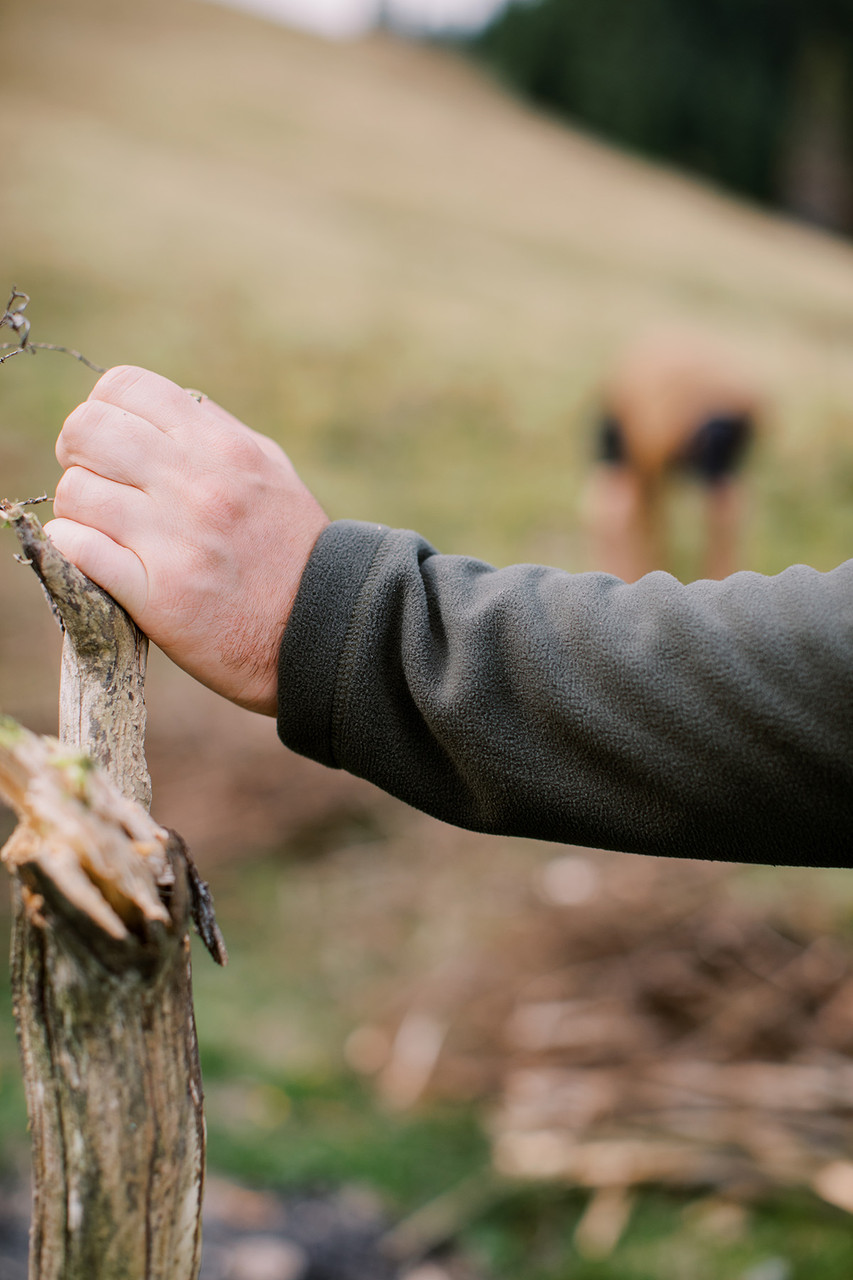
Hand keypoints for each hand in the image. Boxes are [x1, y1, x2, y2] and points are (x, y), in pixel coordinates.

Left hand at [46, 366, 328, 714]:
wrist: (322, 631)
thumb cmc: (292, 549)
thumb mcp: (270, 470)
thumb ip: (217, 433)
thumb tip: (161, 408)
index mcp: (223, 446)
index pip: (125, 386)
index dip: (103, 409)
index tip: (111, 443)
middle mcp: (197, 485)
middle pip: (86, 430)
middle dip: (77, 454)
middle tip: (96, 483)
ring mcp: (175, 540)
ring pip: (74, 492)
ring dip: (78, 510)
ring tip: (103, 528)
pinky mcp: (157, 594)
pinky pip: (78, 550)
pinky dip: (74, 551)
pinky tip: (96, 558)